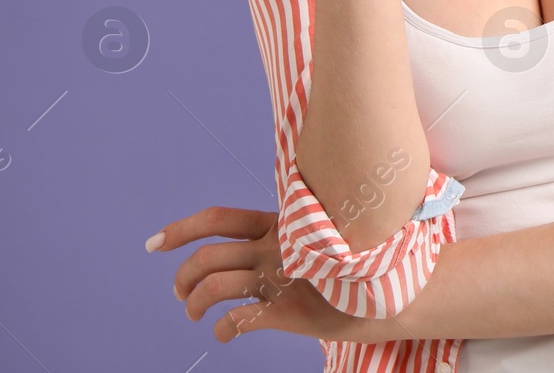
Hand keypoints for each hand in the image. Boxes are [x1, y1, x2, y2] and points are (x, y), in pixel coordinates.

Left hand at [154, 205, 388, 343]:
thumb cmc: (366, 261)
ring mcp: (282, 278)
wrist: (399, 286)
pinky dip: (223, 328)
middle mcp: (277, 248)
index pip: (220, 220)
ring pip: (214, 287)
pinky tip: (226, 333)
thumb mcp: (329, 233)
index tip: (154, 244)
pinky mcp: (289, 310)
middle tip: (180, 293)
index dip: (181, 230)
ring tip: (196, 314)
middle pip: (208, 257)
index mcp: (283, 226)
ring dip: (194, 303)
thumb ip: (300, 232)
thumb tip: (276, 234)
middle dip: (182, 276)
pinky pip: (238, 319)